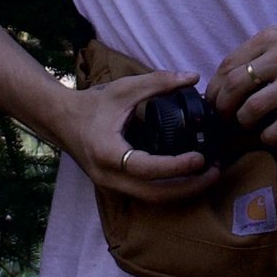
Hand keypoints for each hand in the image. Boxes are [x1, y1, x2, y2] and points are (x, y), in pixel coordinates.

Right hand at [59, 69, 220, 203]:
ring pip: (151, 199)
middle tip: (215, 171)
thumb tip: (193, 77)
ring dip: (181, 192)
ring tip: (208, 176)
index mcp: (109, 153)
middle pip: (154, 195)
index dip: (176, 167)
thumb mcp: (125, 89)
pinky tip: (188, 177)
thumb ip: (159, 82)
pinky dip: (169, 189)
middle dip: (188, 188)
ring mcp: (111, 186)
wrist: (61, 120)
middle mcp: (109, 177)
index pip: (147, 169)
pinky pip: (146, 195)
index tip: (200, 158)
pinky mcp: (116, 187)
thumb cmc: (92, 104)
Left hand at [207, 26, 276, 144]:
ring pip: (254, 108)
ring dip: (243, 122)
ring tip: (247, 125)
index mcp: (271, 38)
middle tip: (224, 118)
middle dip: (223, 108)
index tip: (213, 102)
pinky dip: (269, 135)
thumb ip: (257, 53)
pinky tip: (269, 135)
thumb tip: (223, 81)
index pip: (228, 66)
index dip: (214, 89)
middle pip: (235, 87)